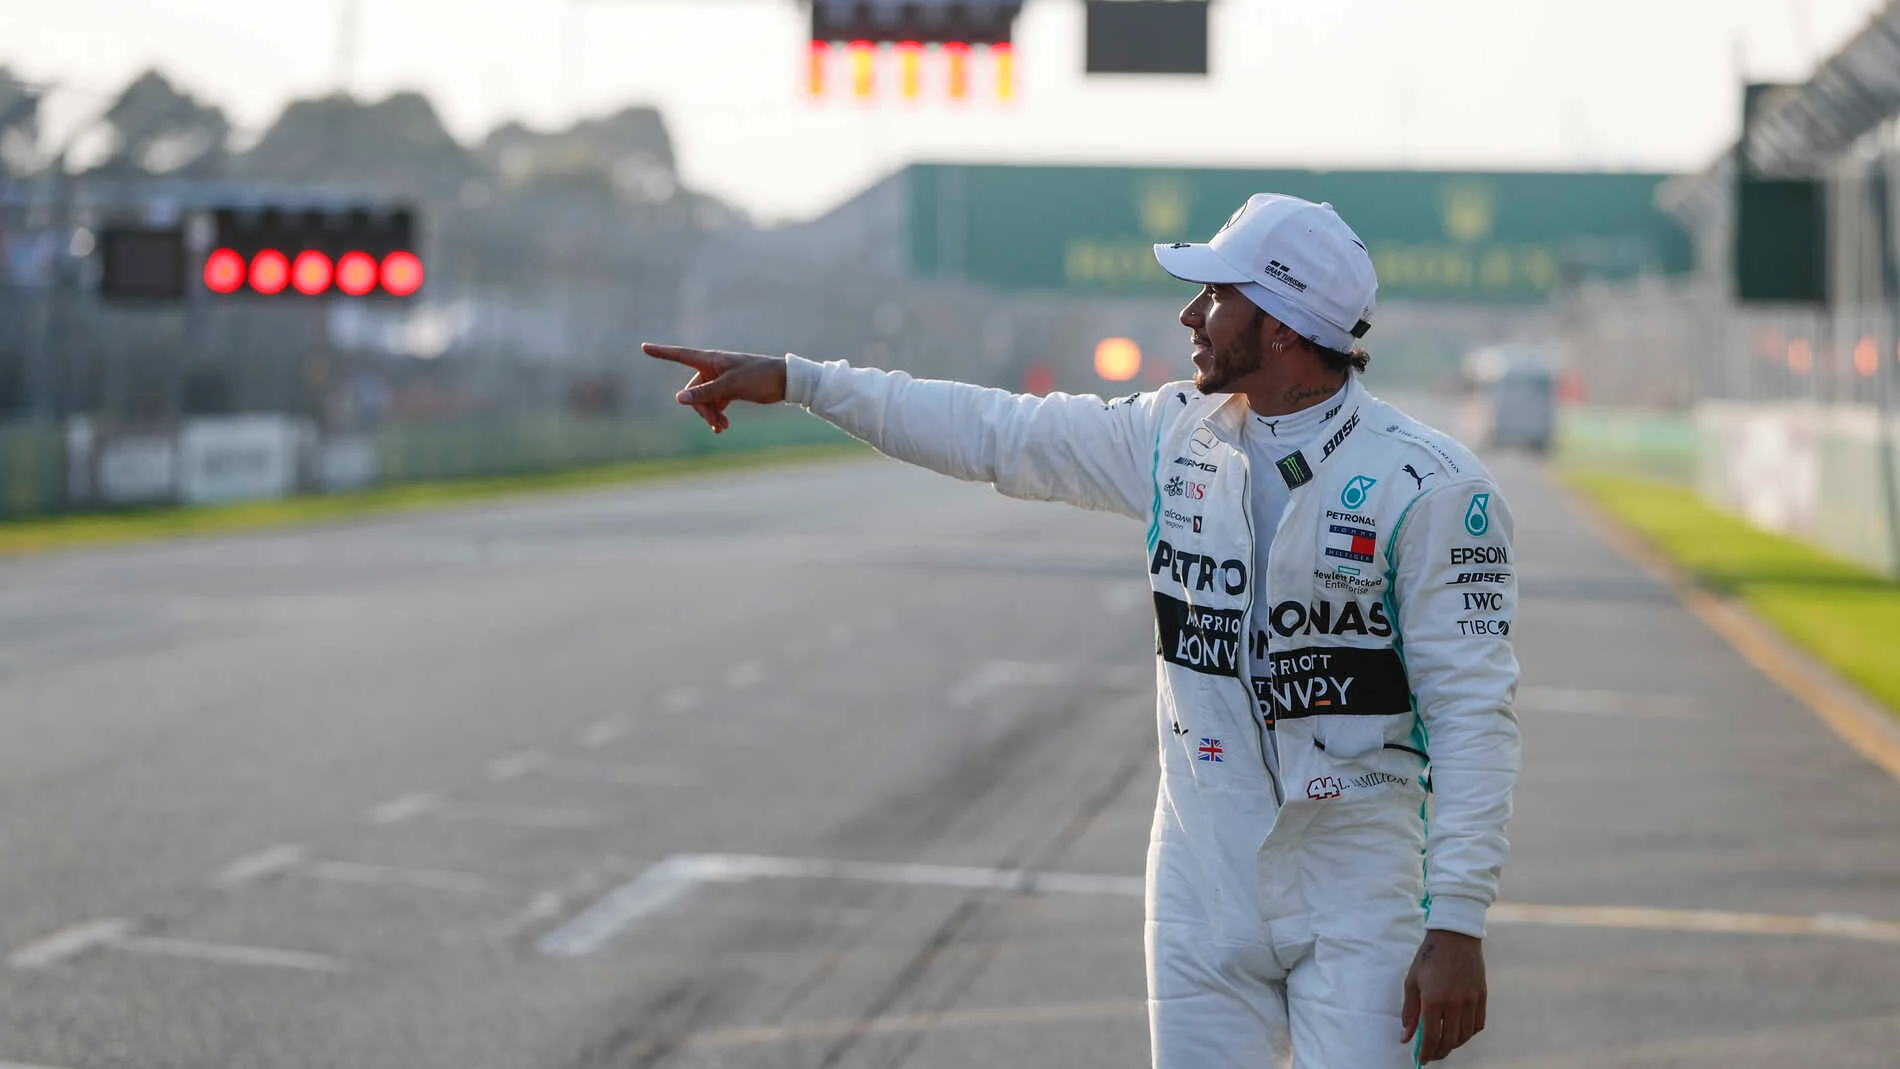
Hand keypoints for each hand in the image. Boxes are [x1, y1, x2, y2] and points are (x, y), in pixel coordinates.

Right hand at [642, 343, 787, 433]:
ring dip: (710, 415)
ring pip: (704, 400)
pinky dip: (717, 415)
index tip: (644, 347)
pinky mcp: (729, 390)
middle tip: (715, 425)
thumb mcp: (730, 386)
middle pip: (693, 390)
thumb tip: (678, 399)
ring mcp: (720, 380)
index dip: (662, 353)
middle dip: (701, 408)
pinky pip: (715, 403)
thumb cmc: (758, 377)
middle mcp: (712, 368)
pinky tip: (723, 427)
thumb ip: (704, 393)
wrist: (784, 382)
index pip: (680, 355)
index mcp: (710, 360)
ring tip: (722, 428)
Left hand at [1400, 929, 1486, 1063]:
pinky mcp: (1482, 997)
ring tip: (1443, 1044)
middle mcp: (1455, 1004)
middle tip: (1431, 1055)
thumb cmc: (1428, 957)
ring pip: (1464, 1036)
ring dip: (1453, 1045)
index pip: (1430, 1037)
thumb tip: (1406, 1037)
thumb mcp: (1412, 982)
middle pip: (1449, 1041)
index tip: (1420, 1060)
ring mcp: (1471, 1001)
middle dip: (1439, 1052)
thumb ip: (1409, 1012)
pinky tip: (1458, 1032)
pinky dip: (1468, 1034)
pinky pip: (1477, 1025)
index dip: (1425, 1053)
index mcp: (1434, 1000)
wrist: (1455, 936)